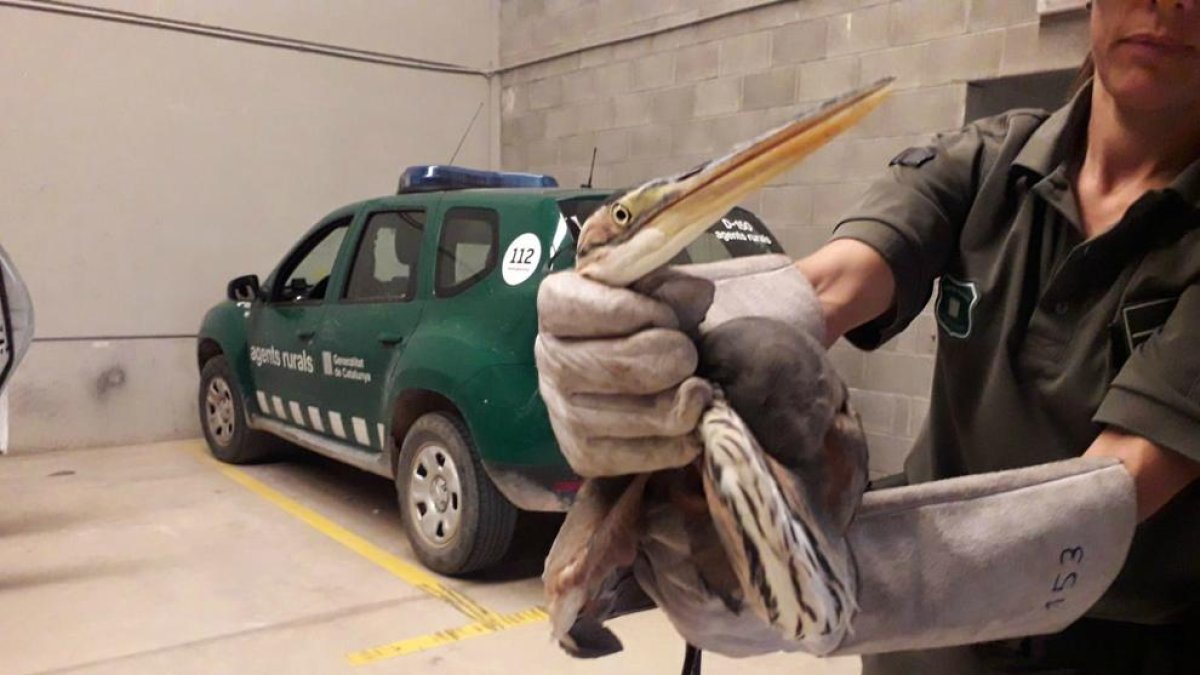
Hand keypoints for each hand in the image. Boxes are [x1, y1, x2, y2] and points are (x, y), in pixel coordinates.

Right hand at [534, 254, 824, 477]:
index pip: (605, 308)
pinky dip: (677, 445)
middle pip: (623, 367)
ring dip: (682, 405)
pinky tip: (686, 427)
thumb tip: (697, 294)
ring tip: (696, 390)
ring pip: (638, 416)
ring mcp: (561, 411)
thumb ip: (673, 285)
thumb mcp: (653, 286)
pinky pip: (639, 457)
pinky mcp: (582, 454)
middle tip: (690, 357)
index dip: (649, 312)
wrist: (628, 366)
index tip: (668, 317)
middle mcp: (548, 357)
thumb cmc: (641, 318)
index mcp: (556, 303)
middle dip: (674, 359)